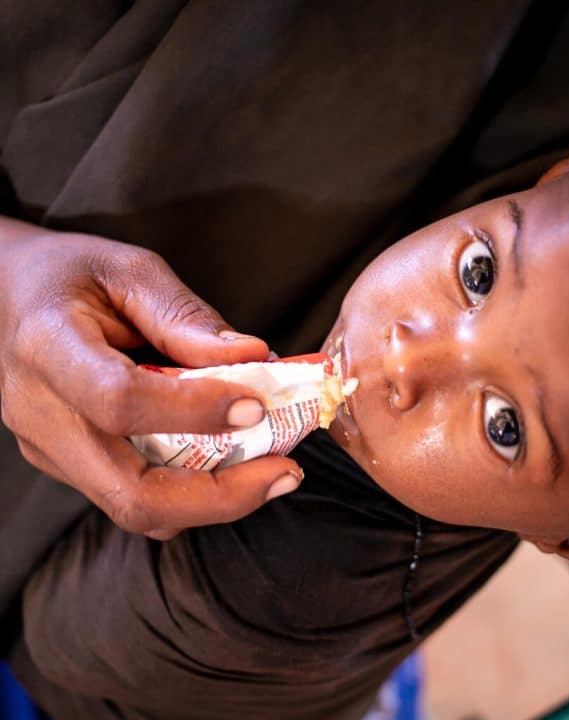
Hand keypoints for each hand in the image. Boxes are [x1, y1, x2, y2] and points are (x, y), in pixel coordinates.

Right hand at [0, 217, 302, 537]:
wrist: (7, 298)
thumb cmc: (70, 276)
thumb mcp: (130, 271)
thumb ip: (188, 318)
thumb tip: (254, 360)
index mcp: (50, 349)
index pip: (121, 400)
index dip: (196, 411)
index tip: (258, 405)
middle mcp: (42, 415)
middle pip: (132, 493)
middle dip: (222, 496)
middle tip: (286, 473)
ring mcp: (51, 450)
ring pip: (139, 509)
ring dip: (216, 500)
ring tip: (271, 469)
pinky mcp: (69, 465)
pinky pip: (136, 497)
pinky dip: (193, 490)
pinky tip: (231, 462)